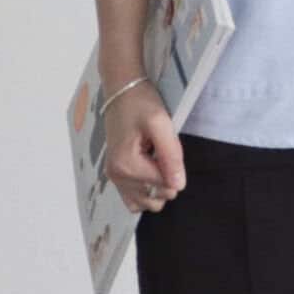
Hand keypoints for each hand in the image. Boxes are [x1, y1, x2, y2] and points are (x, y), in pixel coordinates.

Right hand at [106, 83, 185, 212]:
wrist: (122, 91)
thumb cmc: (141, 103)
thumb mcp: (161, 124)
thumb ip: (171, 155)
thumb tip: (179, 186)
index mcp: (127, 165)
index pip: (165, 185)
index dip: (174, 167)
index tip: (165, 146)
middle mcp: (117, 176)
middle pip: (157, 198)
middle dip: (166, 178)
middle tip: (160, 151)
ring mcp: (115, 178)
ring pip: (148, 203)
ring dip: (157, 186)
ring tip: (154, 160)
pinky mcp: (116, 176)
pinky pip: (134, 201)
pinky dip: (145, 192)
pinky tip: (148, 171)